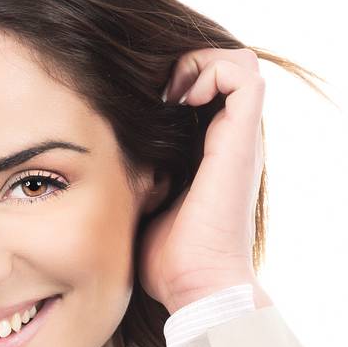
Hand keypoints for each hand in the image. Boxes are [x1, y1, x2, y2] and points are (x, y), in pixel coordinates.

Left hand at [137, 47, 266, 313]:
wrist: (197, 285)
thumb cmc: (166, 261)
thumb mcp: (144, 204)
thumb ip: (138, 175)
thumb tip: (104, 155)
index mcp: (212, 154)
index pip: (207, 91)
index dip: (178, 79)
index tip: (146, 103)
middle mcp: (231, 142)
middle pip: (227, 68)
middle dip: (188, 63)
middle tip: (156, 91)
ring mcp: (240, 139)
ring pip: (239, 62)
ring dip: (200, 62)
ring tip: (170, 92)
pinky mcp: (243, 139)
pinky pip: (243, 74)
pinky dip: (211, 71)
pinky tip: (181, 99)